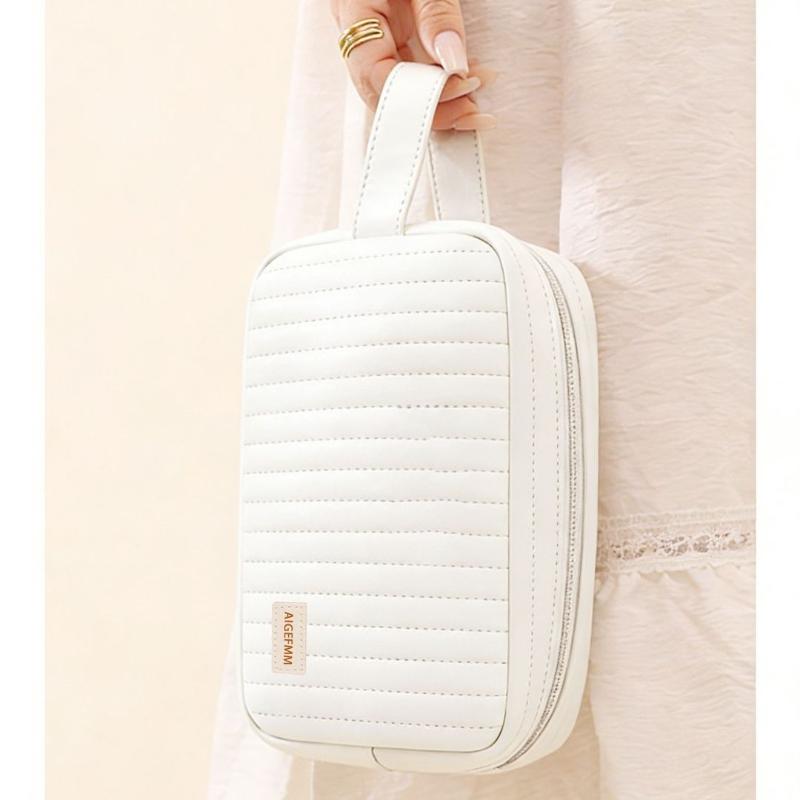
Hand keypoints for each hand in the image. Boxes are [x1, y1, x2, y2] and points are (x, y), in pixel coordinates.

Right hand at [331, 0, 495, 130]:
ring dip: (438, 102)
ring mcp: (375, 35)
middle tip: (474, 113)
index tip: (458, 91)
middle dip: (431, 110)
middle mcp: (358, 30)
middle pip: (385, 91)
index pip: (374, 74)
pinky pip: (410, 70)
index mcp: (352, 10)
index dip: (415, 95)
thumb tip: (453, 63)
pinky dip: (437, 83)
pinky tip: (465, 85)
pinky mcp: (393, 34)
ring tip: (477, 106)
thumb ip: (436, 13)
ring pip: (399, 87)